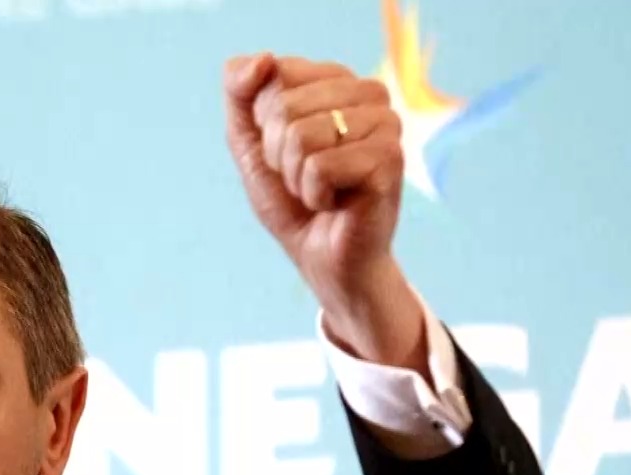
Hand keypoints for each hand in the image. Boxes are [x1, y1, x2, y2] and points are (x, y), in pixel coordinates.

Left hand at [224, 52, 424, 372]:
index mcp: (339, 80)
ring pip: (302, 136)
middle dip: (278, 155)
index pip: (274, 75)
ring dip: (296, 177)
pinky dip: (314, 194)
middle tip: (304, 177)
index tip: (285, 150)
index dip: (264, 124)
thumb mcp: (250, 143)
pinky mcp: (390, 161)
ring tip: (320, 191)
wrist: (322, 259)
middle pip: (284, 108)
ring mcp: (386, 125)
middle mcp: (370, 94)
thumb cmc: (291, 201)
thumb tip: (263, 59)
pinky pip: (320, 167)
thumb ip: (240, 93)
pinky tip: (336, 204)